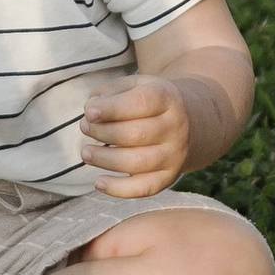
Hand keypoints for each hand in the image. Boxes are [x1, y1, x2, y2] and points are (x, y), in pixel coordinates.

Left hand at [80, 75, 189, 198]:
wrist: (189, 123)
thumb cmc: (149, 103)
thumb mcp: (135, 86)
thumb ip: (111, 92)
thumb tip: (91, 110)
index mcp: (167, 98)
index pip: (140, 103)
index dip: (112, 109)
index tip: (89, 112)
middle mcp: (175, 127)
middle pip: (135, 134)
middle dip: (103, 132)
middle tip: (84, 127)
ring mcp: (174, 155)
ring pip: (136, 162)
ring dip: (105, 159)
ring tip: (86, 152)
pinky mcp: (168, 177)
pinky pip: (143, 188)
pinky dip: (118, 189)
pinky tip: (98, 182)